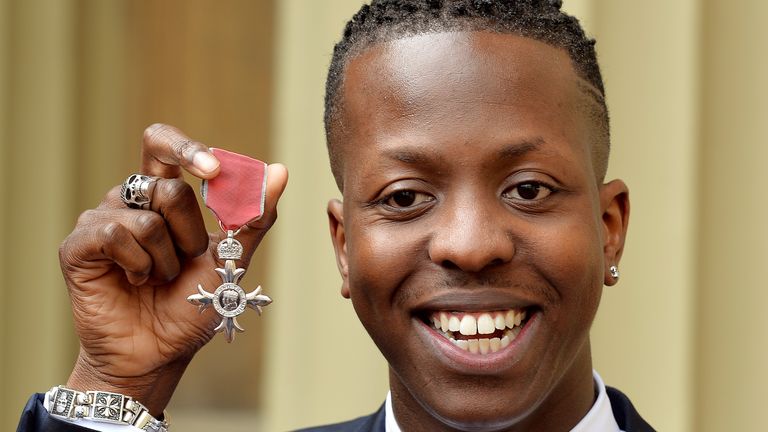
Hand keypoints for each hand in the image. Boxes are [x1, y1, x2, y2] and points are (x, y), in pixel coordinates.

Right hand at [59, 124, 287, 414]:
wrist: (159, 352)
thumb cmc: (193, 304)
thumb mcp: (231, 260)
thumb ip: (254, 217)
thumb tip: (280, 170)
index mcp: (163, 195)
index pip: (163, 145)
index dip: (187, 149)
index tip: (214, 170)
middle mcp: (130, 200)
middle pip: (168, 188)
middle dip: (190, 235)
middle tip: (184, 262)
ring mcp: (100, 220)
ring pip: (146, 219)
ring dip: (166, 260)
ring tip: (157, 279)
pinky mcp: (78, 246)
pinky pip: (115, 236)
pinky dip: (138, 266)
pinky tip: (133, 282)